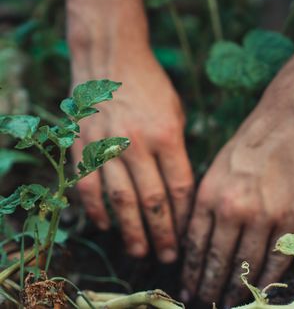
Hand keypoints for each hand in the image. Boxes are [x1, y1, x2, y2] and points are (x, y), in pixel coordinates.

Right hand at [71, 49, 192, 262]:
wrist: (112, 59)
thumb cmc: (150, 86)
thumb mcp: (175, 112)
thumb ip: (177, 149)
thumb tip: (178, 186)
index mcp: (167, 135)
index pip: (179, 187)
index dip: (184, 216)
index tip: (187, 234)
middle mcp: (137, 144)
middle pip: (153, 201)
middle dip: (163, 233)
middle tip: (168, 257)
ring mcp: (107, 145)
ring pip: (121, 200)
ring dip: (131, 231)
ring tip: (140, 251)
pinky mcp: (84, 145)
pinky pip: (89, 186)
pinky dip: (97, 210)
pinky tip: (106, 226)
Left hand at [181, 5, 293, 305]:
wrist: (288, 123)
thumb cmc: (248, 144)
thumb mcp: (215, 169)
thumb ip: (206, 203)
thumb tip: (197, 236)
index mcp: (208, 194)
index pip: (194, 243)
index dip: (190, 269)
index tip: (186, 285)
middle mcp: (231, 209)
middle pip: (216, 259)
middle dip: (207, 285)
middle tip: (201, 301)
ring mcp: (262, 216)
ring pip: (245, 266)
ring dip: (234, 289)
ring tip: (226, 303)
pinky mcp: (291, 220)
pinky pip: (276, 260)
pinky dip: (266, 279)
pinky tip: (258, 291)